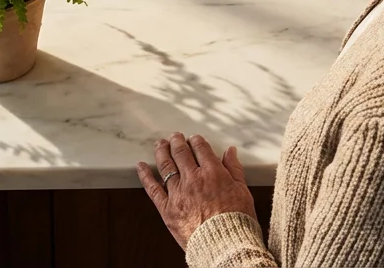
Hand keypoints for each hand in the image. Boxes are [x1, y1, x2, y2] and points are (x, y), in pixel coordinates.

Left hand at [136, 132, 257, 249]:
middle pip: (181, 153)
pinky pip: (153, 189)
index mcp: (213, 173)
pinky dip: (145, 175)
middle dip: (177, 142)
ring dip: (161, 151)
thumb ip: (234, 169)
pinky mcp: (167, 209)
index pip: (200, 148)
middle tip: (175, 137)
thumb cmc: (237, 222)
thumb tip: (230, 152)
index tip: (194, 139)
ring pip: (166, 165)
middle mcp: (193, 179)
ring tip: (160, 144)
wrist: (225, 246)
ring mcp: (178, 193)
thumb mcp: (243, 192)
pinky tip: (141, 166)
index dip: (196, 141)